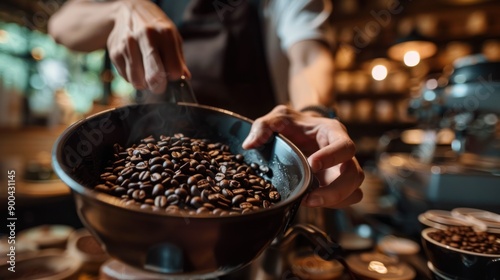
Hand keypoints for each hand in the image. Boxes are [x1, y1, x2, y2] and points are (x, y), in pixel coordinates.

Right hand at [107, 0, 189, 93]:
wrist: (130, 12)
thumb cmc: (157, 29)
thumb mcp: (173, 38)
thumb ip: (179, 60)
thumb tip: (185, 78)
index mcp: (164, 34)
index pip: (173, 70)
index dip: (174, 77)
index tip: (172, 75)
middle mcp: (144, 37)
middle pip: (154, 77)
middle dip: (159, 87)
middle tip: (160, 85)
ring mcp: (127, 45)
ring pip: (138, 82)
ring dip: (144, 84)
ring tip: (147, 73)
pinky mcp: (114, 52)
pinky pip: (126, 78)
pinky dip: (133, 78)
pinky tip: (136, 67)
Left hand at [242, 105, 363, 207]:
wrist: (300, 131)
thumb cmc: (292, 124)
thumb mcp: (278, 118)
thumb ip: (263, 126)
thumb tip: (250, 144)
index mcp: (333, 133)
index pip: (345, 146)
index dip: (332, 157)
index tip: (313, 165)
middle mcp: (344, 153)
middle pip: (354, 175)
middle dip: (336, 190)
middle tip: (311, 197)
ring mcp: (342, 171)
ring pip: (354, 191)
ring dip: (334, 200)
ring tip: (309, 202)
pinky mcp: (336, 184)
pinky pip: (346, 200)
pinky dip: (331, 204)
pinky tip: (311, 201)